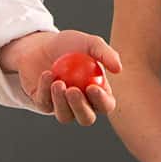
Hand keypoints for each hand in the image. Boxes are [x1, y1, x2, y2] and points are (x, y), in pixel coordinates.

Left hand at [0, 30, 121, 124]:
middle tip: (73, 90)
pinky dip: (45, 90)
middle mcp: (81, 104)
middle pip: (86, 118)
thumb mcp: (89, 43)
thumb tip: (119, 69)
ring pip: (65, 117)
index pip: (105, 105)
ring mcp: (61, 107)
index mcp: (98, 93)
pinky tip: (46, 74)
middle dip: (80, 107)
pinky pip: (45, 104)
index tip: (92, 88)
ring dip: (61, 102)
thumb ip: (105, 53)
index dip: (101, 101)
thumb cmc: (70, 44)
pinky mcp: (44, 104)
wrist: (41, 44)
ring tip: (58, 82)